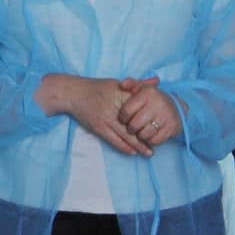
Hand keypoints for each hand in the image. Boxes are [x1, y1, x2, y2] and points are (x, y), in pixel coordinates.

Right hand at [38, 74, 152, 155]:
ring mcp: (105, 120)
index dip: (151, 118)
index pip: (140, 109)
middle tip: (158, 146)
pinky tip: (132, 152)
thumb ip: (138, 84)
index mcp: (121, 96)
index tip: (163, 125)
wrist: (72, 94)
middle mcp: (114, 109)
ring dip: (137, 145)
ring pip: (125, 135)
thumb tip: (157, 81)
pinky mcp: (98, 128)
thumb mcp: (117, 83)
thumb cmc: (95, 87)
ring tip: (149, 153)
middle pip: (134, 126)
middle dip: (146, 137)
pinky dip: (123, 146)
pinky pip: (113, 140)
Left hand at [117, 76, 182, 148]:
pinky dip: (150, 140)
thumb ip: (131, 84)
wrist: (177, 108)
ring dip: (140, 135)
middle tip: (133, 127)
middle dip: (131, 129)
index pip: (127, 110)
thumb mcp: (143, 88)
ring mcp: (166, 117)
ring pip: (144, 134)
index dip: (123, 117)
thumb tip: (122, 85)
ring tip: (141, 130)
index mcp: (148, 93)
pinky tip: (151, 134)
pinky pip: (154, 141)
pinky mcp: (171, 128)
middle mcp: (158, 104)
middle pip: (134, 125)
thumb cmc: (154, 100)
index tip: (125, 119)